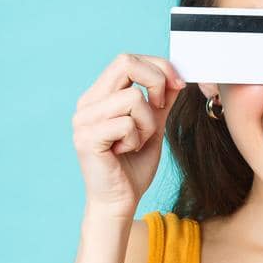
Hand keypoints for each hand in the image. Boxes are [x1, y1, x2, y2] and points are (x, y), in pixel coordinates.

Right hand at [70, 53, 185, 218]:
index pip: (127, 60)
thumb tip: (176, 76)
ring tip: (137, 142)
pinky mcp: (87, 138)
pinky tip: (125, 152)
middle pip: (125, 63)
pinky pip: (126, 124)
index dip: (158, 66)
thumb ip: (161, 101)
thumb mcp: (153, 127)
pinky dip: (136, 139)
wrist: (118, 202)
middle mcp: (87, 103)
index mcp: (100, 96)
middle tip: (162, 106)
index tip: (179, 84)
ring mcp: (83, 119)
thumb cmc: (132, 167)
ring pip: (133, 99)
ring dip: (148, 123)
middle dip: (156, 81)